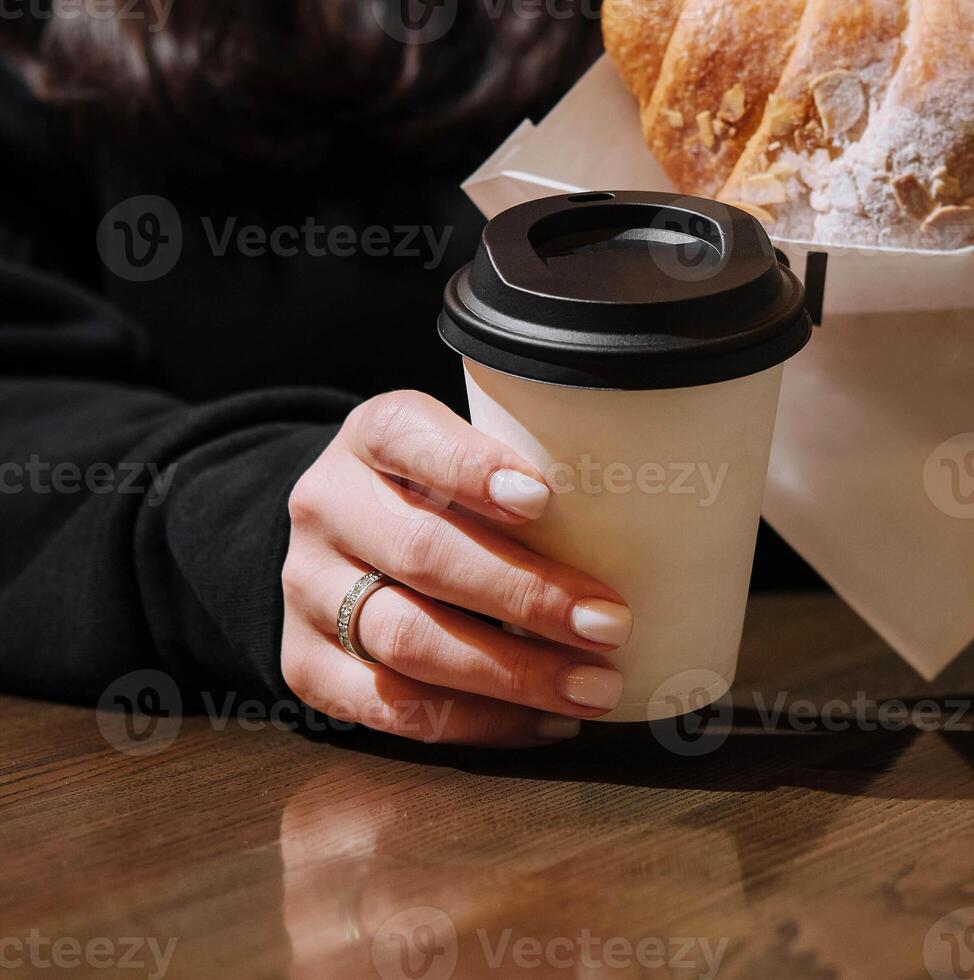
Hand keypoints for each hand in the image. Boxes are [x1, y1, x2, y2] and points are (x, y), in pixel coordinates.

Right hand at [280, 390, 631, 747]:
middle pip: (423, 553)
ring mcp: (307, 589)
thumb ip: (515, 473)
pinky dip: (476, 722)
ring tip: (591, 688)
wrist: (338, 541)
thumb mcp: (456, 455)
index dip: (470, 469)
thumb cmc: (431, 496)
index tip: (544, 499)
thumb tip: (640, 523)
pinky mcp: (305, 664)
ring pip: (408, 639)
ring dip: (511, 672)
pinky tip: (541, 722)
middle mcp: (327, 507)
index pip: (408, 438)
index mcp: (370, 436)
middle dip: (525, 595)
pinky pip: (390, 707)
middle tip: (608, 625)